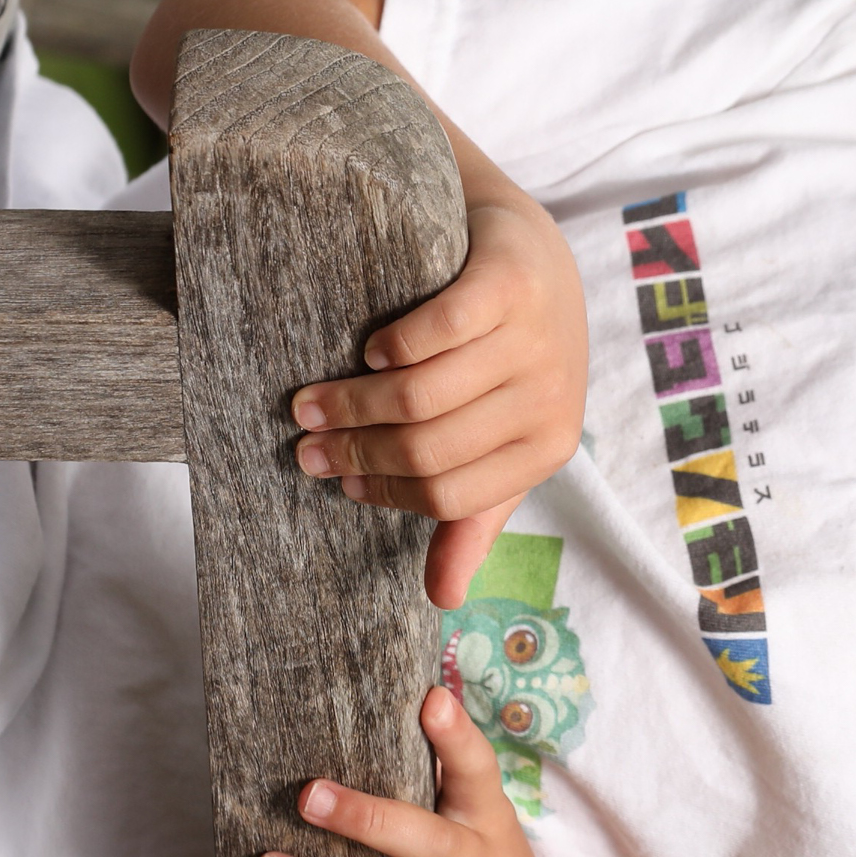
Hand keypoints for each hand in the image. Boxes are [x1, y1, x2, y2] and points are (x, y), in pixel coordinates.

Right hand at [289, 192, 588, 608]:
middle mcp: (550, 399)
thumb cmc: (513, 360)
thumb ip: (474, 514)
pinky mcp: (514, 285)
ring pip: (421, 396)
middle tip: (305, 440)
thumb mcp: (504, 440)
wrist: (540, 257)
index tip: (335, 479)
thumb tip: (441, 599)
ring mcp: (536, 340)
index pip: (448, 495)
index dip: (383, 492)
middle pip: (427, 449)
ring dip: (353, 402)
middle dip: (352, 450)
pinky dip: (393, 346)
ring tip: (313, 402)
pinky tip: (373, 349)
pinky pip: (437, 332)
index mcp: (548, 449)